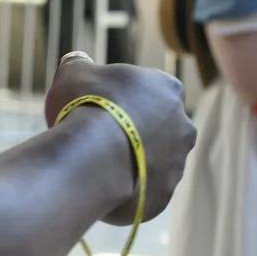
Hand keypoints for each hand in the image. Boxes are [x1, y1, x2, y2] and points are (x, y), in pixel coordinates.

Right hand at [46, 54, 194, 224]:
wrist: (93, 159)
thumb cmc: (86, 107)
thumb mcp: (73, 73)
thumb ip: (80, 64)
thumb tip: (78, 60)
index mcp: (166, 89)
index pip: (151, 89)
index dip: (124, 96)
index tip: (102, 103)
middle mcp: (182, 126)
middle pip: (158, 126)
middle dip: (135, 130)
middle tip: (101, 135)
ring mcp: (176, 164)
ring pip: (153, 161)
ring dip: (132, 161)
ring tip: (97, 164)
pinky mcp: (163, 195)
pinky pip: (142, 190)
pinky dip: (125, 188)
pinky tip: (98, 184)